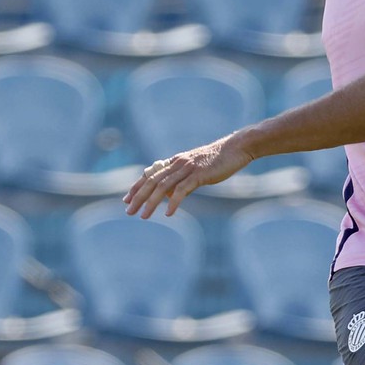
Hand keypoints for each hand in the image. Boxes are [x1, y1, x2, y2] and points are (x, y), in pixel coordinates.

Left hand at [122, 137, 252, 217]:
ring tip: (144, 216)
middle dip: (139, 197)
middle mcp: (177, 163)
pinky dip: (174, 202)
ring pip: (163, 187)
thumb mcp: (195, 169)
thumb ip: (181, 180)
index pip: (150, 174)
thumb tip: (168, 195)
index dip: (137, 187)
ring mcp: (187, 168)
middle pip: (152, 181)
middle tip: (129, 211)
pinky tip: (168, 214)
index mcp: (175, 162)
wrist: (236, 148)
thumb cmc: (218, 160)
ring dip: (151, 202)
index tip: (127, 199)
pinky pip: (182, 190)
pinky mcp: (199, 174)